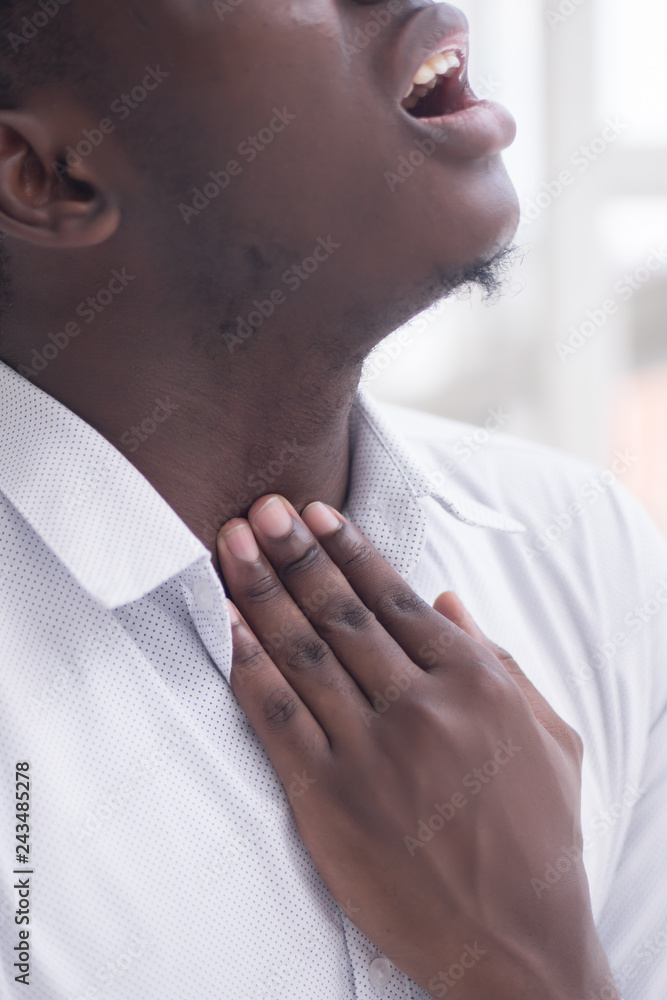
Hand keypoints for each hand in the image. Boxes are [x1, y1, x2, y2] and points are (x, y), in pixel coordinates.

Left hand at [216, 495, 617, 999]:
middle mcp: (421, 706)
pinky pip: (277, 717)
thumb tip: (446, 601)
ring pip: (303, 652)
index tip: (318, 515)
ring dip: (261, 591)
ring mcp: (370, 751)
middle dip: (296, 553)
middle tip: (262, 509)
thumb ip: (500, 662)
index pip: (396, 599)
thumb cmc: (539, 836)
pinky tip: (228, 626)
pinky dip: (248, 666)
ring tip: (232, 544)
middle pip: (341, 612)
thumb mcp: (547, 737)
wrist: (515, 940)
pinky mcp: (328, 798)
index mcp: (475, 682)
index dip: (350, 551)